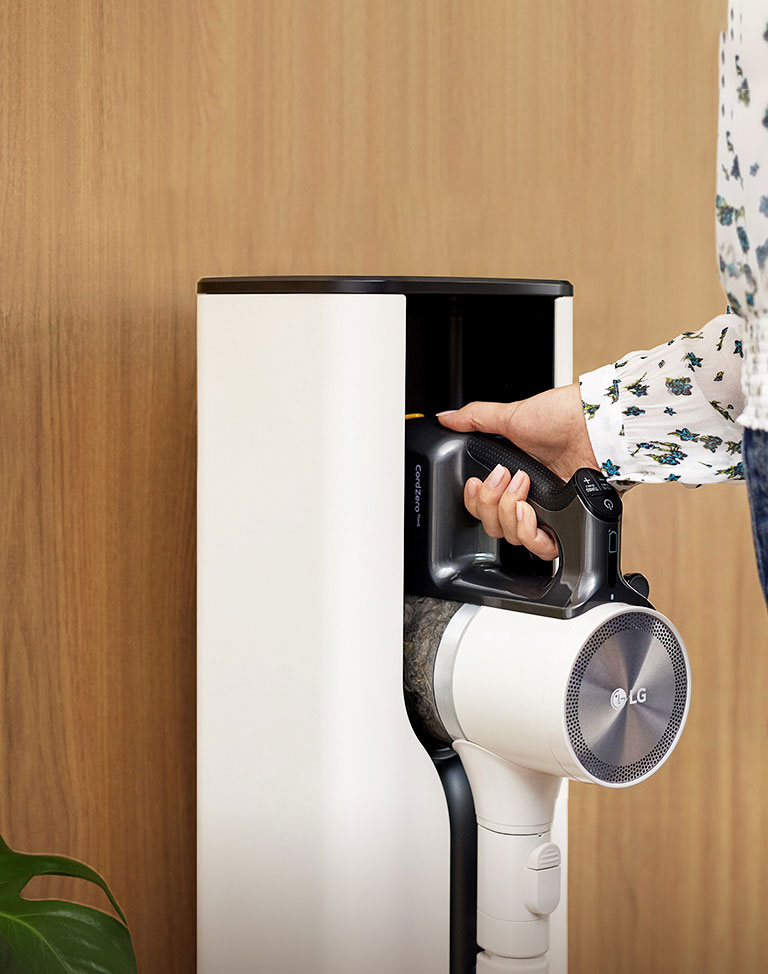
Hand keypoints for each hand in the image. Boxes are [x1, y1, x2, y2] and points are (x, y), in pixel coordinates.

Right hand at [437, 382, 597, 560]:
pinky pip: (543, 548)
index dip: (474, 501)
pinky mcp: (567, 522)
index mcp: (511, 477)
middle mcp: (527, 497)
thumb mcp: (510, 416)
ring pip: (514, 539)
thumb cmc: (560, 417)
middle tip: (506, 478)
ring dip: (510, 516)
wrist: (591, 426)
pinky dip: (532, 535)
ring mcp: (547, 512)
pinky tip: (530, 513)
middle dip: (492, 504)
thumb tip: (446, 419)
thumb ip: (474, 418)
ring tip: (523, 490)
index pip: (481, 507)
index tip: (476, 484)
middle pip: (493, 526)